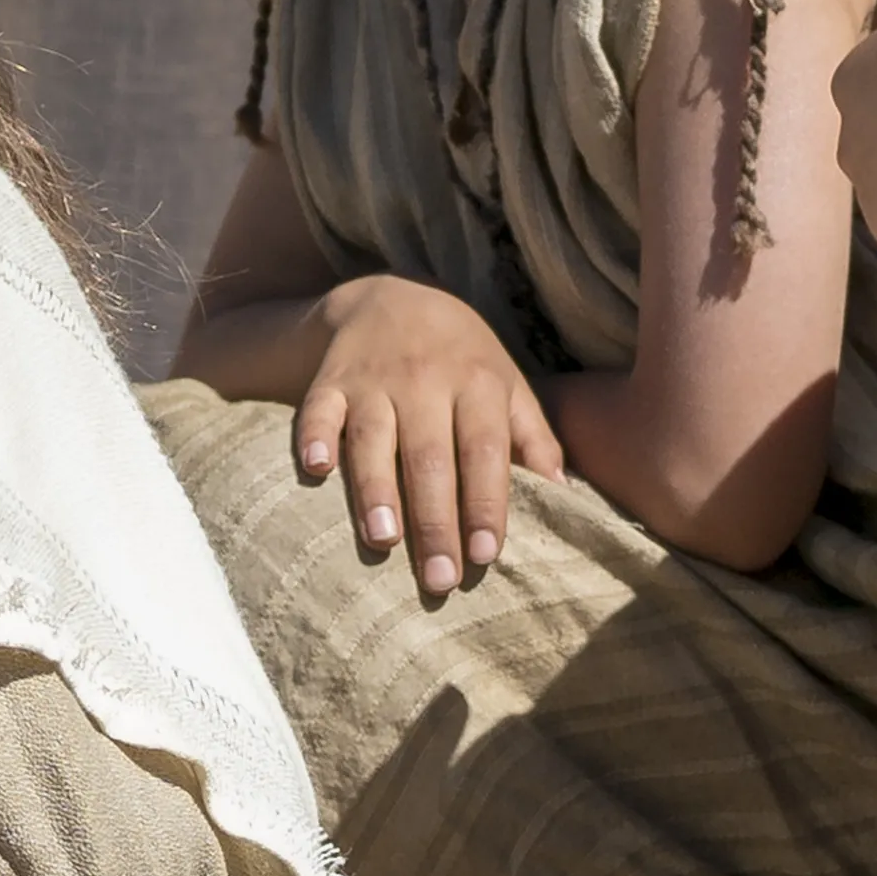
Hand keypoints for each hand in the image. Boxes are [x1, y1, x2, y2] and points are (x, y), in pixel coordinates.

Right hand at [294, 275, 568, 597]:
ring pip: (373, 438)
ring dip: (376, 490)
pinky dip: (313, 437)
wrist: (389, 296)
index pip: (484, 450)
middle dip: (434, 520)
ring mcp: (372, 380)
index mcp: (477, 382)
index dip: (485, 503)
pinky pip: (317, 409)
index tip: (486, 555)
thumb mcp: (505, 383)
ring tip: (382, 542)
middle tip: (439, 579)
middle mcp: (425, 379)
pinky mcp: (329, 379)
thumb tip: (563, 494)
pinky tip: (315, 469)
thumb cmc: (460, 355)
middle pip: (430, 457)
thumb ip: (533, 435)